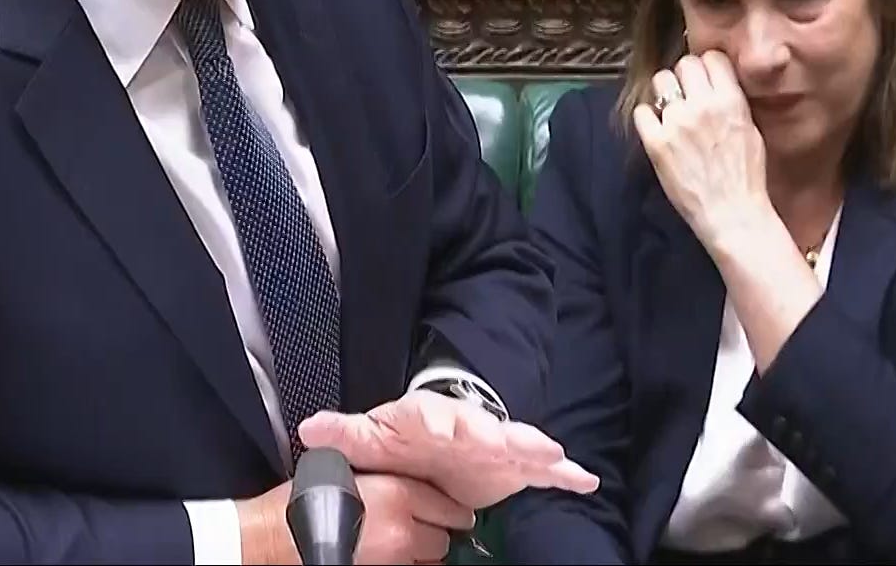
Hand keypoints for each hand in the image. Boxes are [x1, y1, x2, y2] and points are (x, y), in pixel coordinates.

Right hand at [238, 469, 473, 564]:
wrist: (276, 537)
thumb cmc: (303, 504)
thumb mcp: (346, 470)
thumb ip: (383, 472)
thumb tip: (406, 476)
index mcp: (398, 493)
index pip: (449, 506)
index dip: (444, 507)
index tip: (439, 509)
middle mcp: (404, 530)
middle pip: (444, 536)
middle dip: (433, 531)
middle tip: (414, 526)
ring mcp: (396, 560)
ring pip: (432, 560)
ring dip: (423, 553)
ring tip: (400, 544)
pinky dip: (408, 565)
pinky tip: (389, 557)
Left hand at [297, 390, 598, 509]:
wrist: (436, 439)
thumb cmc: (404, 438)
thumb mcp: (371, 436)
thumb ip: (343, 433)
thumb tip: (310, 428)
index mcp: (429, 419)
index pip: (433, 415)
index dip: (440, 421)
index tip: (444, 429)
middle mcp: (468, 428)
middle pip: (483, 427)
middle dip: (494, 434)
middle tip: (505, 442)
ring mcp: (496, 445)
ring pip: (519, 444)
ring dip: (535, 449)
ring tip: (554, 456)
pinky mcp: (515, 466)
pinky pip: (544, 469)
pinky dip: (565, 473)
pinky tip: (585, 481)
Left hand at [631, 50, 771, 249]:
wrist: (732, 213)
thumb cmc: (746, 177)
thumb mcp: (751, 130)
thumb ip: (732, 102)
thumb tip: (717, 83)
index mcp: (730, 101)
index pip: (711, 58)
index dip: (707, 66)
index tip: (705, 78)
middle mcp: (702, 106)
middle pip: (684, 64)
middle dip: (685, 77)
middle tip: (687, 94)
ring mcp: (676, 123)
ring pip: (660, 81)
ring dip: (665, 92)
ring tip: (671, 110)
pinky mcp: (656, 142)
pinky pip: (641, 111)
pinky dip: (648, 117)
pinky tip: (657, 128)